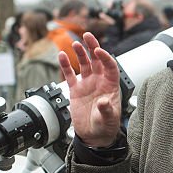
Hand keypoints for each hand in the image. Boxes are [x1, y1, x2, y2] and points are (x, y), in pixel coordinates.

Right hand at [59, 32, 121, 146]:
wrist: (94, 136)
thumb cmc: (106, 127)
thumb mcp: (109, 119)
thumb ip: (107, 110)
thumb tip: (104, 101)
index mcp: (111, 86)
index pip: (110, 67)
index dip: (105, 58)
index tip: (99, 51)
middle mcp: (99, 82)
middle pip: (97, 60)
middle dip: (93, 47)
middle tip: (87, 36)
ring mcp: (87, 84)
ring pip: (83, 64)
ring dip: (80, 53)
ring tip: (74, 44)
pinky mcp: (76, 90)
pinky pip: (70, 75)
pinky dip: (66, 65)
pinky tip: (62, 56)